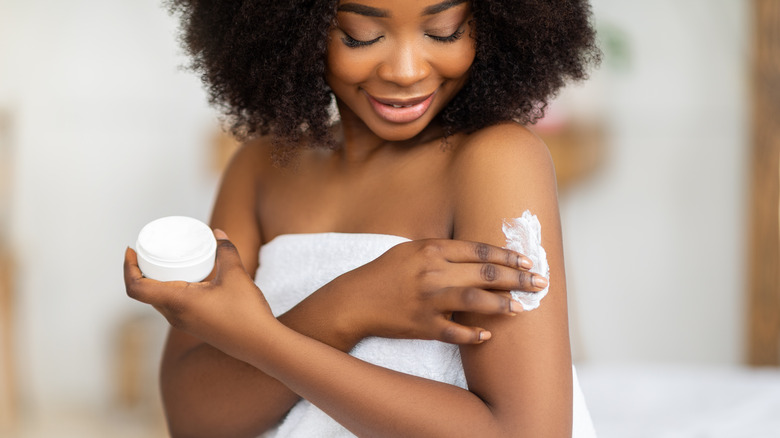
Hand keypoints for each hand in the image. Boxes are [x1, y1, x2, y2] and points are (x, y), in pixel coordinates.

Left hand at [123, 230, 272, 357]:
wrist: (261, 344)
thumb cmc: (246, 312)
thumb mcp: (236, 275)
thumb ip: (225, 251)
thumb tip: (217, 233)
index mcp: (177, 302)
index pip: (136, 288)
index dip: (128, 268)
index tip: (131, 250)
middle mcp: (175, 316)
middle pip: (145, 293)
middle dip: (141, 270)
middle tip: (149, 250)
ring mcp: (184, 323)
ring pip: (159, 300)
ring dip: (156, 281)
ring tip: (167, 261)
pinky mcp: (195, 326)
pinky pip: (173, 305)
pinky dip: (171, 289)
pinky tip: (187, 279)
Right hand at [333, 239, 546, 344]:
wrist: (354, 301)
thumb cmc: (383, 273)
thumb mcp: (410, 250)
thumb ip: (441, 249)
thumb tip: (474, 252)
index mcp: (432, 249)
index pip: (480, 250)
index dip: (507, 255)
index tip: (526, 260)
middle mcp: (433, 272)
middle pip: (486, 273)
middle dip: (518, 278)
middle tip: (540, 282)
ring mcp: (429, 300)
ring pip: (476, 301)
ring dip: (503, 305)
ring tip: (522, 308)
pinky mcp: (423, 325)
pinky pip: (455, 332)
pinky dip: (474, 335)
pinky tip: (488, 335)